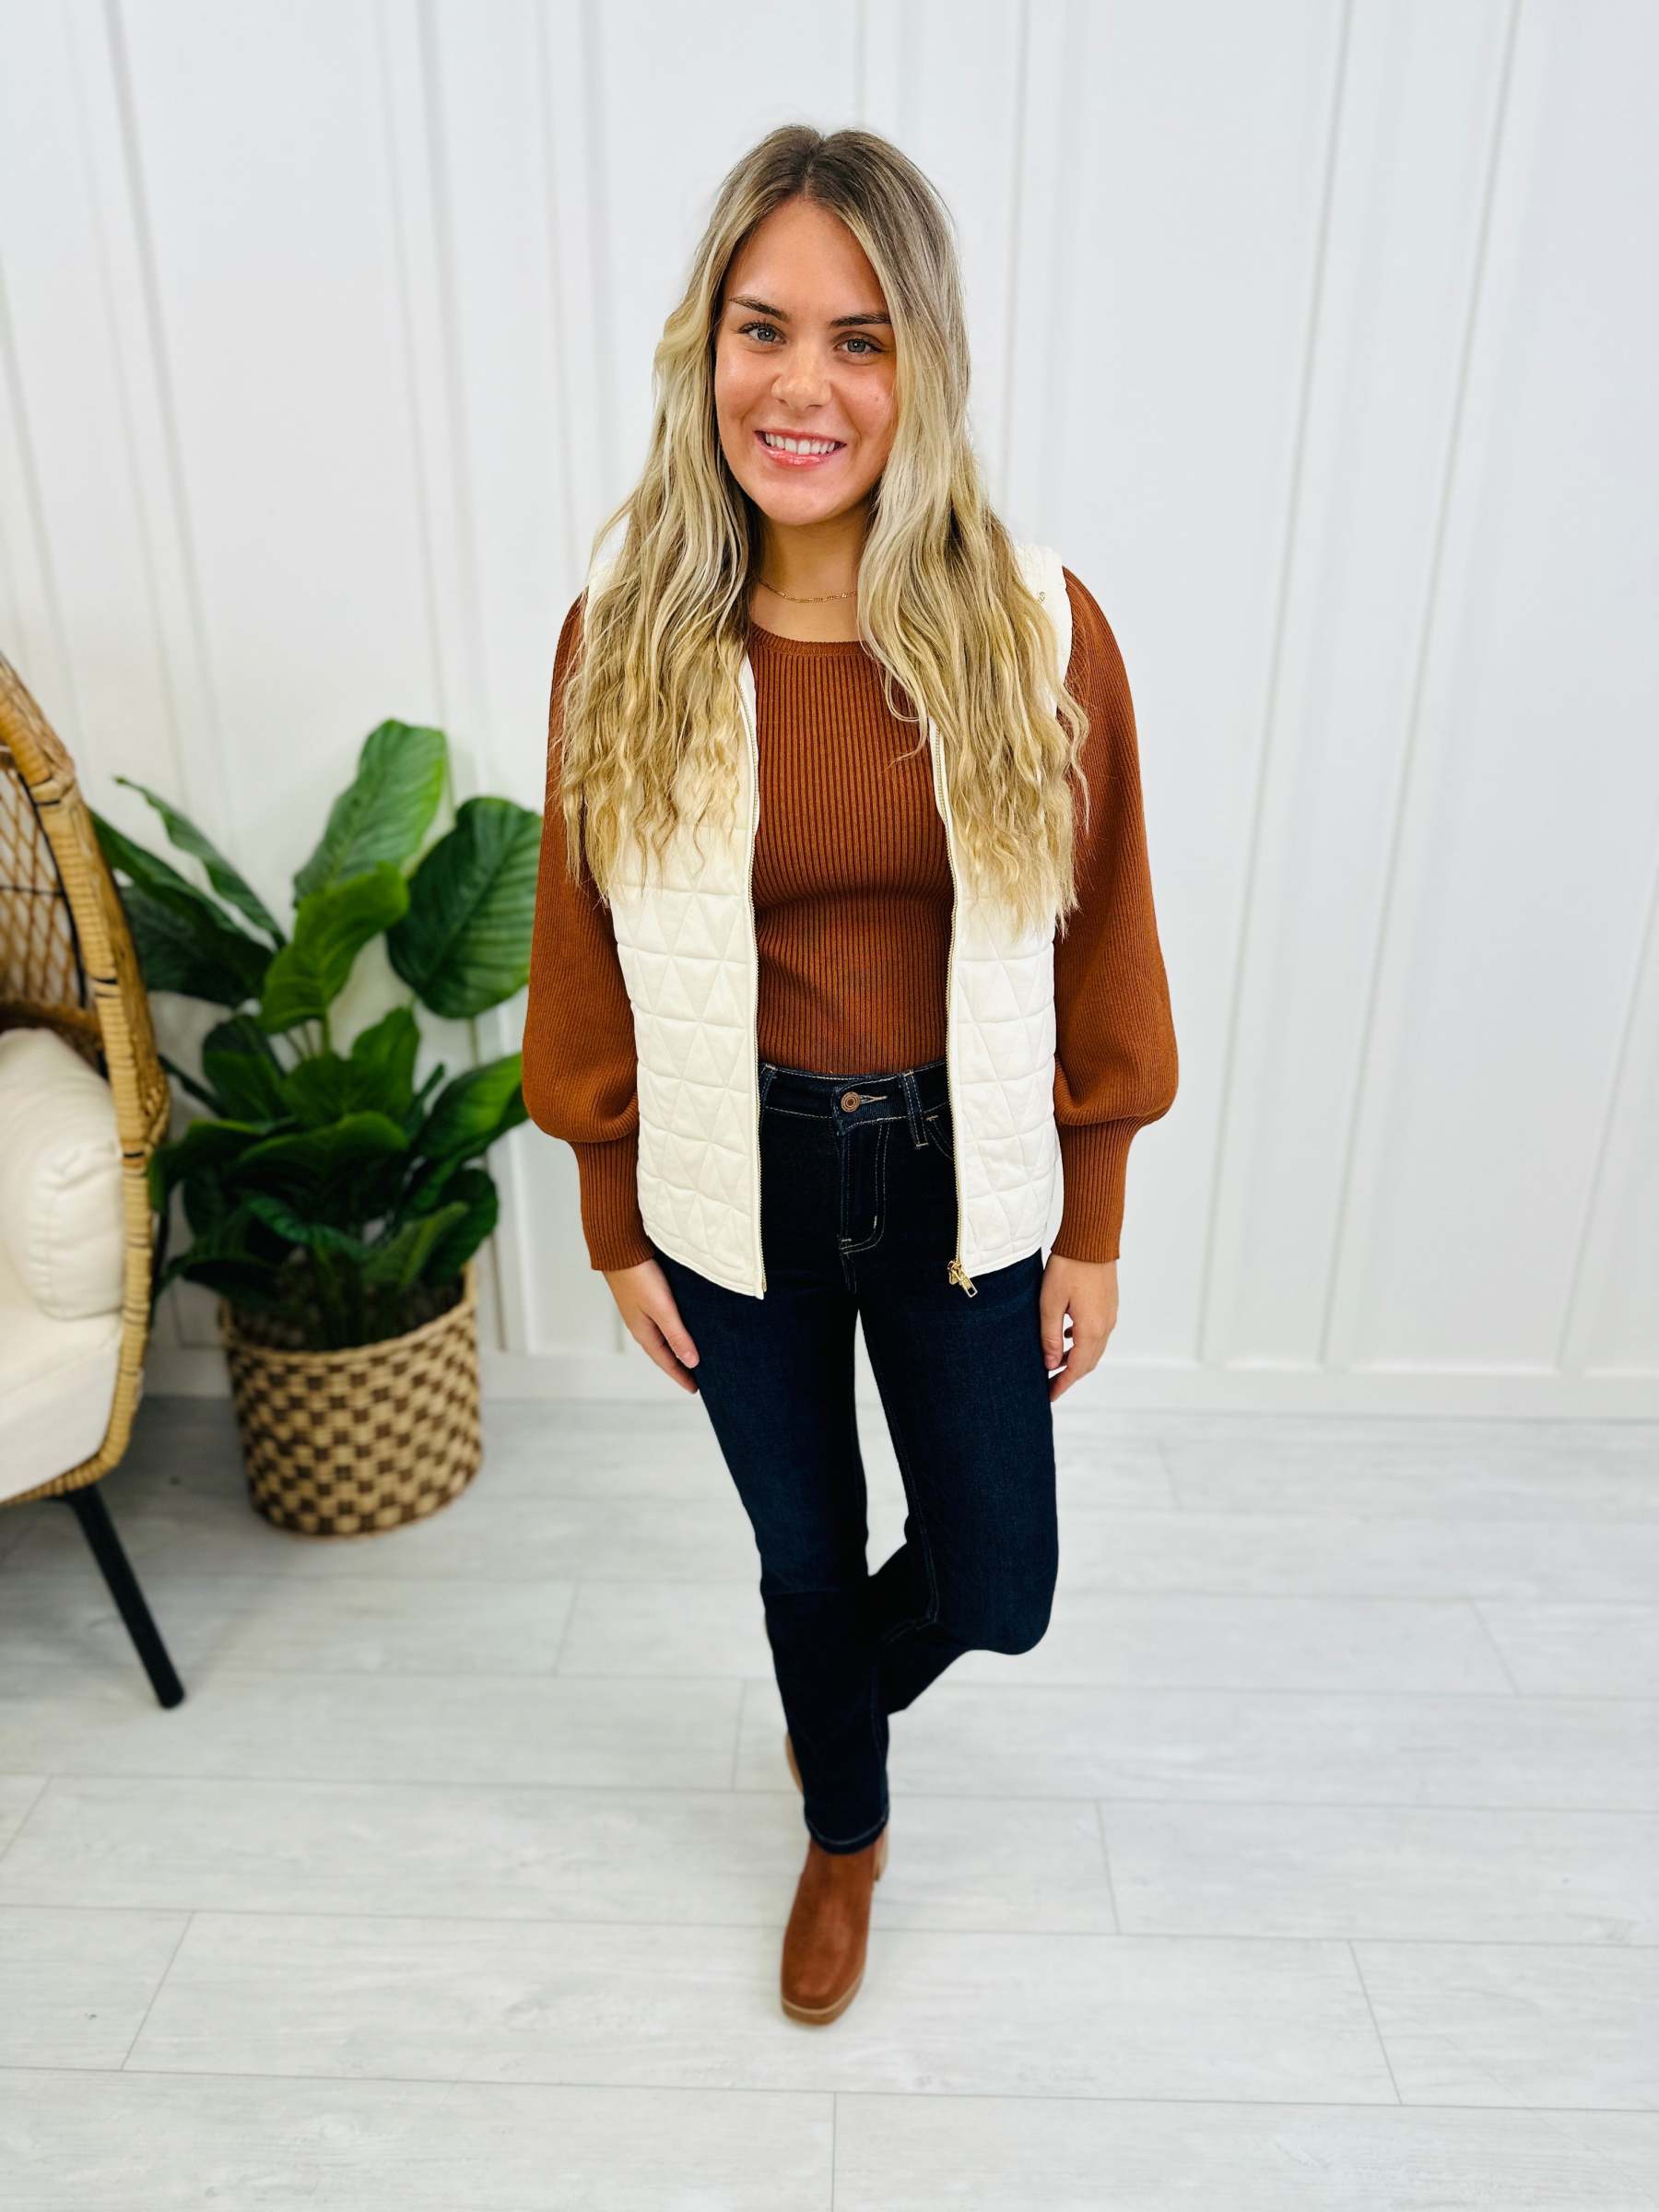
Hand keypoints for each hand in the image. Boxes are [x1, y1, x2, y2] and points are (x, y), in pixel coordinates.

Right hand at [603, 1257, 701, 1392]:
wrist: (619, 1249)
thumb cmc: (639, 1277)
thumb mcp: (662, 1308)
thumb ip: (677, 1335)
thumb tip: (692, 1362)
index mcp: (644, 1333)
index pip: (666, 1361)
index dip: (681, 1375)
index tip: (695, 1389)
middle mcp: (641, 1326)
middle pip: (663, 1352)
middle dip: (678, 1366)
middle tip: (695, 1377)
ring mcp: (640, 1313)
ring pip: (661, 1338)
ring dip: (675, 1349)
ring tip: (690, 1356)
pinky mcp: (643, 1299)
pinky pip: (660, 1323)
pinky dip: (671, 1332)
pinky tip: (680, 1327)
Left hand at [1041, 1253, 1118, 1401]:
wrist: (1092, 1239)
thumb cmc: (1068, 1267)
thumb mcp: (1050, 1303)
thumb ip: (1050, 1336)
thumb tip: (1051, 1364)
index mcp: (1091, 1329)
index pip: (1077, 1368)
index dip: (1062, 1384)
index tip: (1049, 1396)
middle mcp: (1105, 1326)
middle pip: (1088, 1362)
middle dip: (1069, 1376)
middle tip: (1050, 1385)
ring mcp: (1110, 1315)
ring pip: (1094, 1348)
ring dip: (1076, 1359)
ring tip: (1055, 1364)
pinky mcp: (1109, 1305)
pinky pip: (1097, 1333)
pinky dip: (1083, 1343)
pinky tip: (1068, 1338)